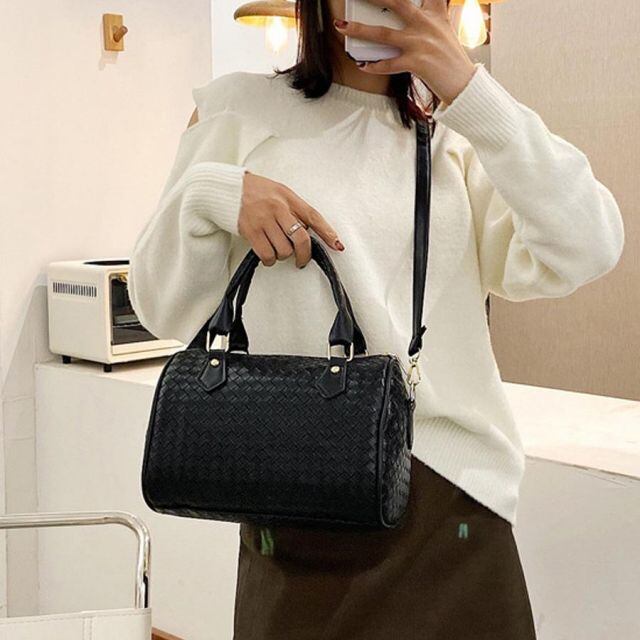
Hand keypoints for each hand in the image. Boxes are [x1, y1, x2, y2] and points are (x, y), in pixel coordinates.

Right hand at [238, 171, 344, 267]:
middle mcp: (278, 208)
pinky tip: (268, 255)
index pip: (313, 216)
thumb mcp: (280, 192)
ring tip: (277, 248)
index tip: (337, 245)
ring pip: (284, 250)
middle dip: (304, 255)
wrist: (228, 189)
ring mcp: (264, 220)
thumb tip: (308, 232)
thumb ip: (294, 210)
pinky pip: (267, 254)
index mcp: (288, 197)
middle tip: (301, 261)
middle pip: (300, 238)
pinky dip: (270, 260)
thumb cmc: (256, 192)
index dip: (327, 233)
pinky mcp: (251, 231)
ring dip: (283, 255)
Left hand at [333, 0, 475, 105]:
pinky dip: (373, 65)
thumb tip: (415, 13)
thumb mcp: (445, 30)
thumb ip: (432, 16)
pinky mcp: (417, 62)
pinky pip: (388, 64)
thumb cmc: (451, 60)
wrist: (464, 84)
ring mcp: (420, 43)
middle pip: (396, 2)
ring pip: (383, 33)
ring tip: (341, 26)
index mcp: (435, 13)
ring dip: (359, 30)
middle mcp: (427, 24)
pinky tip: (362, 64)